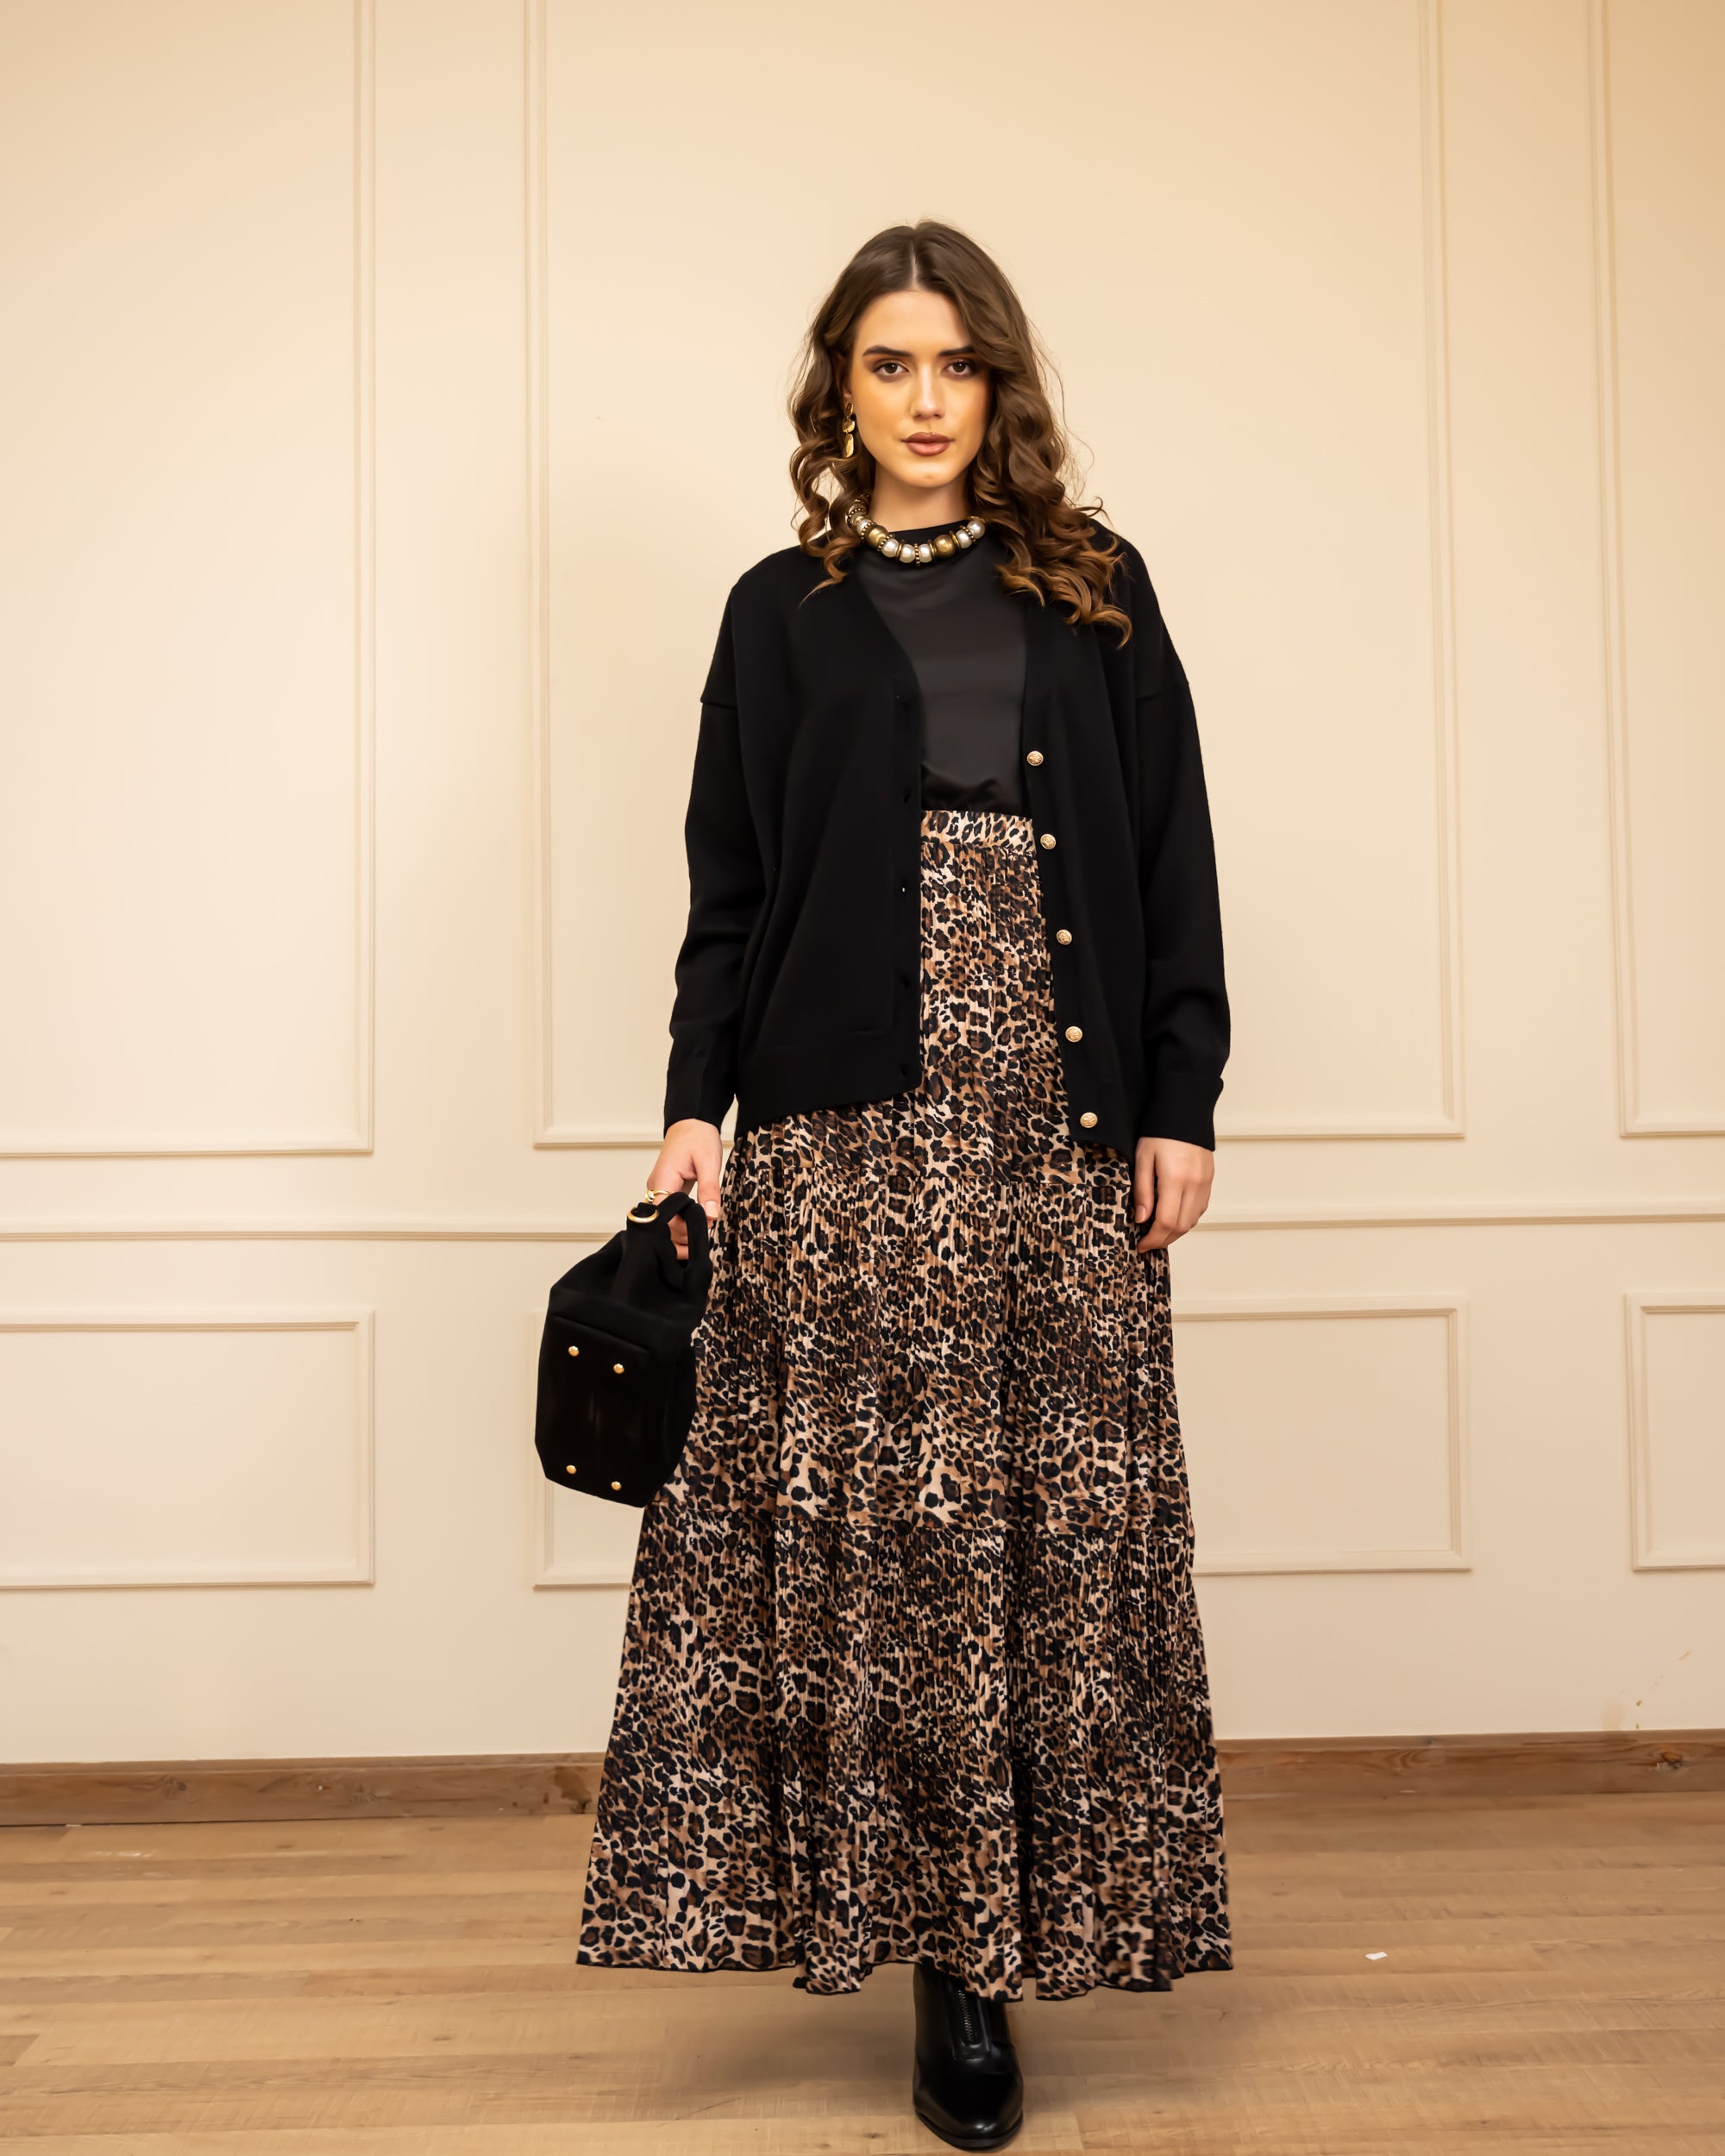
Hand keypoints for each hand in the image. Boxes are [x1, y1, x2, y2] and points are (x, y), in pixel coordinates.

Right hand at [653, 1119, 723, 1257]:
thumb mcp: (709, 1162)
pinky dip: (679, 1224)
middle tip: (700, 1246)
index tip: (700, 1235)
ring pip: (662, 1221)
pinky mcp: (665, 1191)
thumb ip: (709, 1189)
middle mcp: (655, 1187)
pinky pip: (668, 1213)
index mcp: (663, 1180)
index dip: (680, 1231)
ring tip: (699, 1240)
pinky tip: (693, 1229)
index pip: (663, 1217)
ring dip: (678, 1234)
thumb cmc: (698, 1137)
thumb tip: (711, 1215)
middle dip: (678, 1238)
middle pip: (660, 1223)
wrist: (691, 1122)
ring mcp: (659, 1190)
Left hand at [1133, 1135, 1213, 1251]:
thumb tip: (1141, 1219)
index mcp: (1175, 1179)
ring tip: (1158, 1232)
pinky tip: (1173, 1216)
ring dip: (1175, 1232)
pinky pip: (1199, 1209)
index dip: (1153, 1239)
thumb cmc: (1159, 1132)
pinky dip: (1186, 1219)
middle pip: (1181, 1226)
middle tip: (1147, 1243)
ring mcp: (1204, 1183)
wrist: (1184, 1112)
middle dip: (1163, 1240)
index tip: (1141, 1245)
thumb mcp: (1143, 1159)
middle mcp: (1194, 1184)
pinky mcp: (1209, 1180)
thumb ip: (1142, 1191)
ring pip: (1192, 1220)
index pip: (1166, 1222)